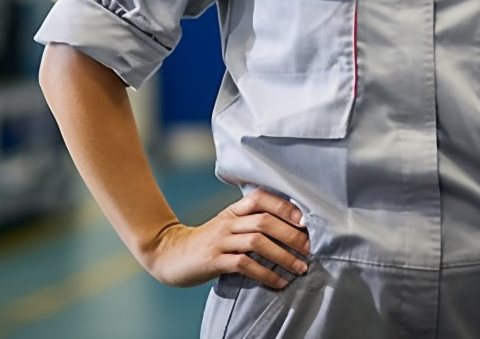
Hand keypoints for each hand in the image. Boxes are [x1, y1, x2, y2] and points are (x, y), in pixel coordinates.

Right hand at [141, 190, 310, 288]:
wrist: (170, 254)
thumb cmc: (208, 241)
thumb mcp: (229, 225)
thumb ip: (252, 222)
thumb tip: (291, 228)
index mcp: (235, 210)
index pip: (262, 199)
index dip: (285, 207)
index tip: (306, 220)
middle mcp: (229, 221)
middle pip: (265, 221)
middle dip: (291, 234)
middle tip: (310, 248)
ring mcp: (221, 240)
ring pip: (257, 242)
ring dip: (283, 255)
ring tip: (300, 267)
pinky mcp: (214, 260)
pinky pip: (244, 265)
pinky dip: (265, 273)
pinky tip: (278, 281)